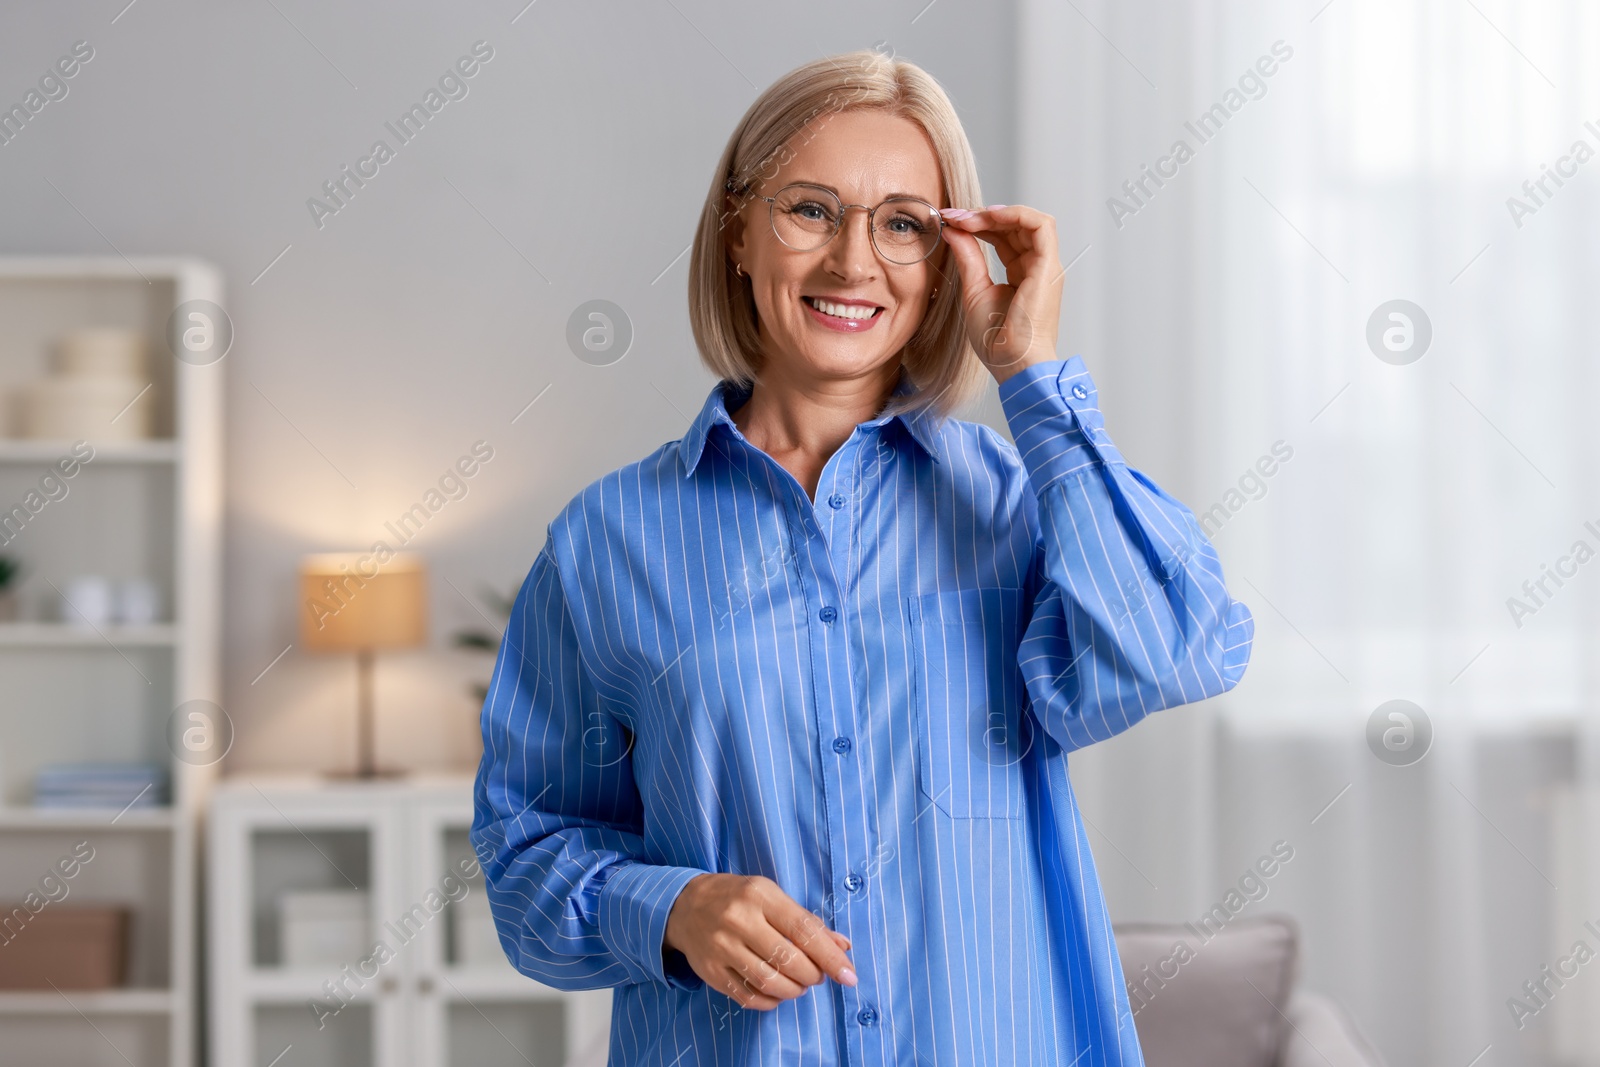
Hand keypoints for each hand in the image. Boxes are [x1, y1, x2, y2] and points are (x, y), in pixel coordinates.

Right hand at [663, 873, 855, 1009]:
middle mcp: (739, 920)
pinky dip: (771, 1001)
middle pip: (788, 960)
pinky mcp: (710, 971)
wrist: (685, 905)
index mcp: (760, 896)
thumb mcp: (772, 896)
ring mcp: (721, 948)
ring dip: (794, 990)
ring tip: (799, 983)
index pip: (803, 930)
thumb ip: (806, 922)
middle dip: (813, 975)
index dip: (830, 957)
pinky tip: (778, 993)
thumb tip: (843, 947)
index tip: (849, 976)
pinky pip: (749, 997)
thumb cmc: (738, 898)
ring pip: (770, 982)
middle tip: (817, 975)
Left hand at [938, 203, 1064, 383]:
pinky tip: (989, 217)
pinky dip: (1016, 215)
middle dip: (982, 216)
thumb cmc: (996, 340)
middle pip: (1014, 226)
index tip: (950, 222)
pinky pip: (1040, 226)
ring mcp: (1045, 266)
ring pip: (1029, 220)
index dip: (978, 225)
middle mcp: (1037, 267)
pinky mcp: (1049, 267)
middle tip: (953, 216)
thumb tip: (954, 230)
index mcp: (1021, 275)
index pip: (1003, 237)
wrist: (1013, 364)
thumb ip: (968, 258)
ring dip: (997, 213)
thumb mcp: (974, 290)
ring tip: (968, 218)